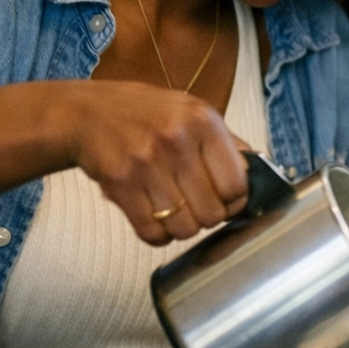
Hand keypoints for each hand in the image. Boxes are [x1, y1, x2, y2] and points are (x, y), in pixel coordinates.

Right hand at [58, 80, 247, 244]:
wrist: (85, 112)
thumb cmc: (146, 114)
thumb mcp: (193, 112)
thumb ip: (228, 143)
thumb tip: (262, 174)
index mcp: (203, 121)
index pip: (238, 185)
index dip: (236, 202)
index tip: (227, 201)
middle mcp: (177, 140)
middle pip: (213, 213)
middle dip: (209, 217)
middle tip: (198, 207)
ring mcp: (146, 162)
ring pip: (185, 228)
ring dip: (183, 229)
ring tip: (175, 212)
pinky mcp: (119, 183)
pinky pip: (152, 232)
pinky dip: (158, 236)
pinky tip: (156, 220)